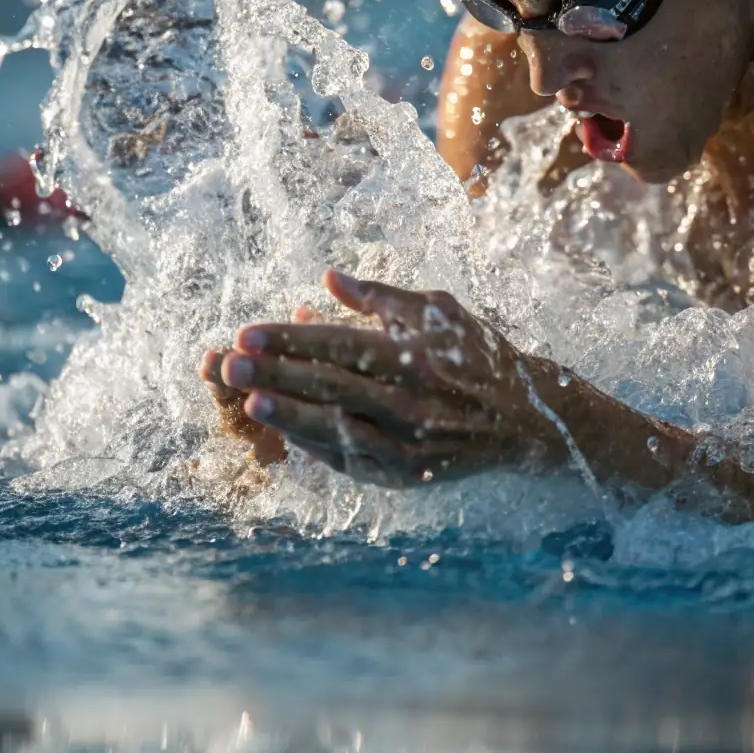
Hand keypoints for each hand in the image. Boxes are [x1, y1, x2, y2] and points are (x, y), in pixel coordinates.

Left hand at [207, 270, 570, 487]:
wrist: (524, 418)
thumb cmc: (475, 354)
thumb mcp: (436, 311)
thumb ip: (380, 296)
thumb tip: (327, 278)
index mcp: (414, 355)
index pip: (339, 345)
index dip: (290, 338)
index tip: (247, 333)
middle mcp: (408, 402)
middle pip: (329, 387)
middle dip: (275, 375)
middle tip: (229, 365)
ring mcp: (405, 444)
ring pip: (335, 430)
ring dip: (288, 416)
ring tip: (247, 402)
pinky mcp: (404, 474)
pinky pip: (350, 461)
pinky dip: (316, 445)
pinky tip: (285, 431)